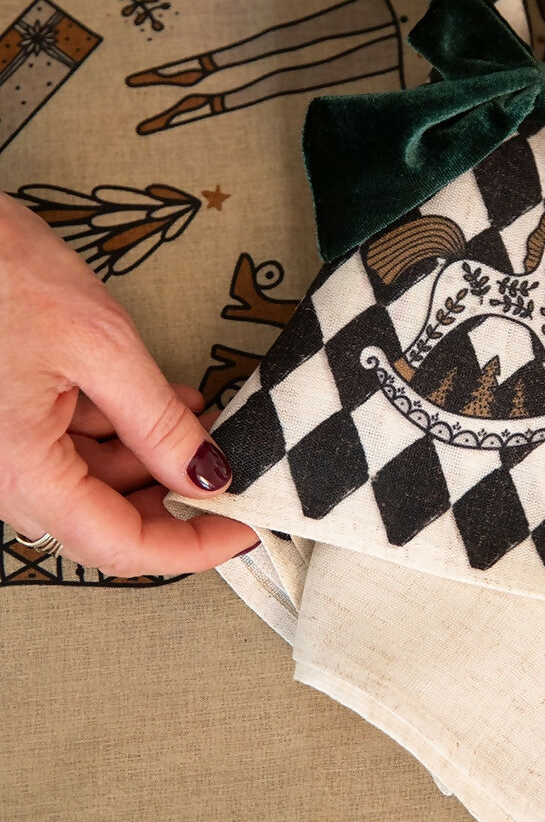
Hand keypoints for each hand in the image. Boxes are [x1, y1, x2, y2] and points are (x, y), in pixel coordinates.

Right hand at [0, 193, 258, 575]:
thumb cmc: (5, 274)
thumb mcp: (101, 346)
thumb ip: (157, 422)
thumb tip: (209, 477)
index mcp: (20, 469)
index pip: (118, 545)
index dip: (191, 547)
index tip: (244, 529)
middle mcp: (6, 473)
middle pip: (108, 516)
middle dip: (177, 497)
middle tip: (236, 468)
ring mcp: (8, 448)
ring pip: (98, 480)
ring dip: (158, 457)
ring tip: (210, 421)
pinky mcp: (13, 418)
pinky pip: (77, 443)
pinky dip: (129, 429)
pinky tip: (173, 401)